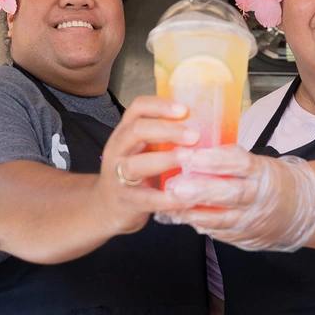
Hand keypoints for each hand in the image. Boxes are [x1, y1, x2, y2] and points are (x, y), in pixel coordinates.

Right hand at [93, 96, 199, 235]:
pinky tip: (188, 198)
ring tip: (189, 159)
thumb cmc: (136, 175)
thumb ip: (165, 138)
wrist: (108, 209)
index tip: (185, 109)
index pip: (137, 109)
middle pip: (137, 131)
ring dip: (165, 160)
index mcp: (125, 133)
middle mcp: (118, 150)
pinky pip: (146, 199)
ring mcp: (118, 176)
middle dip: (167, 130)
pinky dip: (168, 198)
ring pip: (136, 164)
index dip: (160, 105)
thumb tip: (205, 125)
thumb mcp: (144, 150)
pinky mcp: (126, 201)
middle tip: (195, 135)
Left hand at [160, 146, 314, 251]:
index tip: (193, 157)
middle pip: (231, 194)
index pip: (241, 164)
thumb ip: (233, 161)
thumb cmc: (273, 180)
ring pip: (224, 219)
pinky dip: (203, 226)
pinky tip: (186, 219)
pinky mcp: (249, 237)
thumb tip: (198, 150)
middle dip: (202, 191)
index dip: (216, 161)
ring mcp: (255, 220)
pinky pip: (223, 233)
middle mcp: (261, 198)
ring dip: (196, 213)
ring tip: (173, 206)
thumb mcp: (260, 164)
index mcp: (264, 173)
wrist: (300, 209)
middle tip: (177, 187)